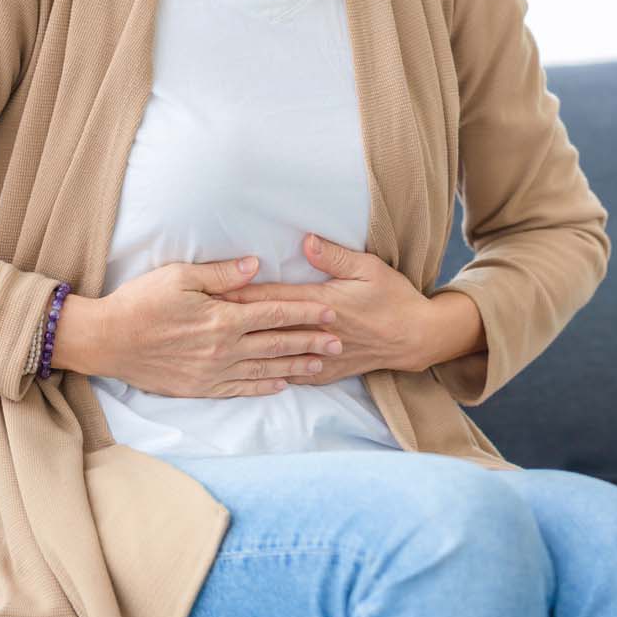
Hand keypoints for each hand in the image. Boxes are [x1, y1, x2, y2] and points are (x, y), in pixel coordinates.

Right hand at [86, 255, 345, 397]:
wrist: (107, 340)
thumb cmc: (140, 302)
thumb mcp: (179, 276)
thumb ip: (221, 274)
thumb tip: (257, 265)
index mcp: (223, 318)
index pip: (275, 314)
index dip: (306, 312)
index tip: (331, 311)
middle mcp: (224, 348)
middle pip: (278, 343)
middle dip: (312, 341)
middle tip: (340, 342)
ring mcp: (214, 372)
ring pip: (266, 368)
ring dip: (296, 366)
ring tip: (321, 365)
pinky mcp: (201, 387)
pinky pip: (241, 388)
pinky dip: (265, 386)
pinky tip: (282, 384)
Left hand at [212, 233, 433, 384]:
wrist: (415, 337)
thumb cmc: (393, 297)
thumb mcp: (369, 267)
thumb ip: (334, 256)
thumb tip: (305, 241)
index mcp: (322, 303)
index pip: (273, 298)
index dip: (242, 295)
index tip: (213, 292)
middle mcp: (316, 331)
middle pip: (267, 326)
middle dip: (234, 323)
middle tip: (201, 320)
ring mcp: (321, 354)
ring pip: (276, 353)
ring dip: (246, 348)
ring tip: (217, 347)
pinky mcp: (328, 370)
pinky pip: (293, 374)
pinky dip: (271, 374)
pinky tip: (250, 376)